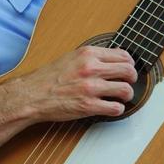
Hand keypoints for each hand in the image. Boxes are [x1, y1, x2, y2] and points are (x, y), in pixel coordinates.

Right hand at [7, 46, 137, 123]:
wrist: (32, 95)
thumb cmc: (48, 78)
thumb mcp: (71, 58)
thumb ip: (91, 57)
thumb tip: (113, 59)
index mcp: (87, 54)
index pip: (123, 55)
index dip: (130, 63)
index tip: (128, 69)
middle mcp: (91, 68)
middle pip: (128, 71)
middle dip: (132, 79)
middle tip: (128, 83)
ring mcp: (91, 88)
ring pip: (126, 90)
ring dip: (127, 95)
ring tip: (121, 97)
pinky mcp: (89, 106)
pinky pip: (116, 108)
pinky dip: (117, 109)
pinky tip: (111, 108)